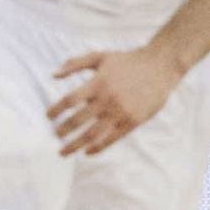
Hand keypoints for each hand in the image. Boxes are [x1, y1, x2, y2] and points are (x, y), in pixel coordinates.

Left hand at [47, 45, 183, 155]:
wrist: (161, 65)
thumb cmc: (128, 61)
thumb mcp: (102, 57)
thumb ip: (76, 64)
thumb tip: (52, 75)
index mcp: (98, 82)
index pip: (69, 101)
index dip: (56, 110)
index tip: (48, 117)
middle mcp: (108, 99)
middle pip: (77, 121)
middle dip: (62, 131)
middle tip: (55, 136)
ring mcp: (120, 111)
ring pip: (91, 135)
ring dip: (74, 146)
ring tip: (63, 152)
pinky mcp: (132, 121)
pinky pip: (110, 140)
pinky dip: (96, 148)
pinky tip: (87, 152)